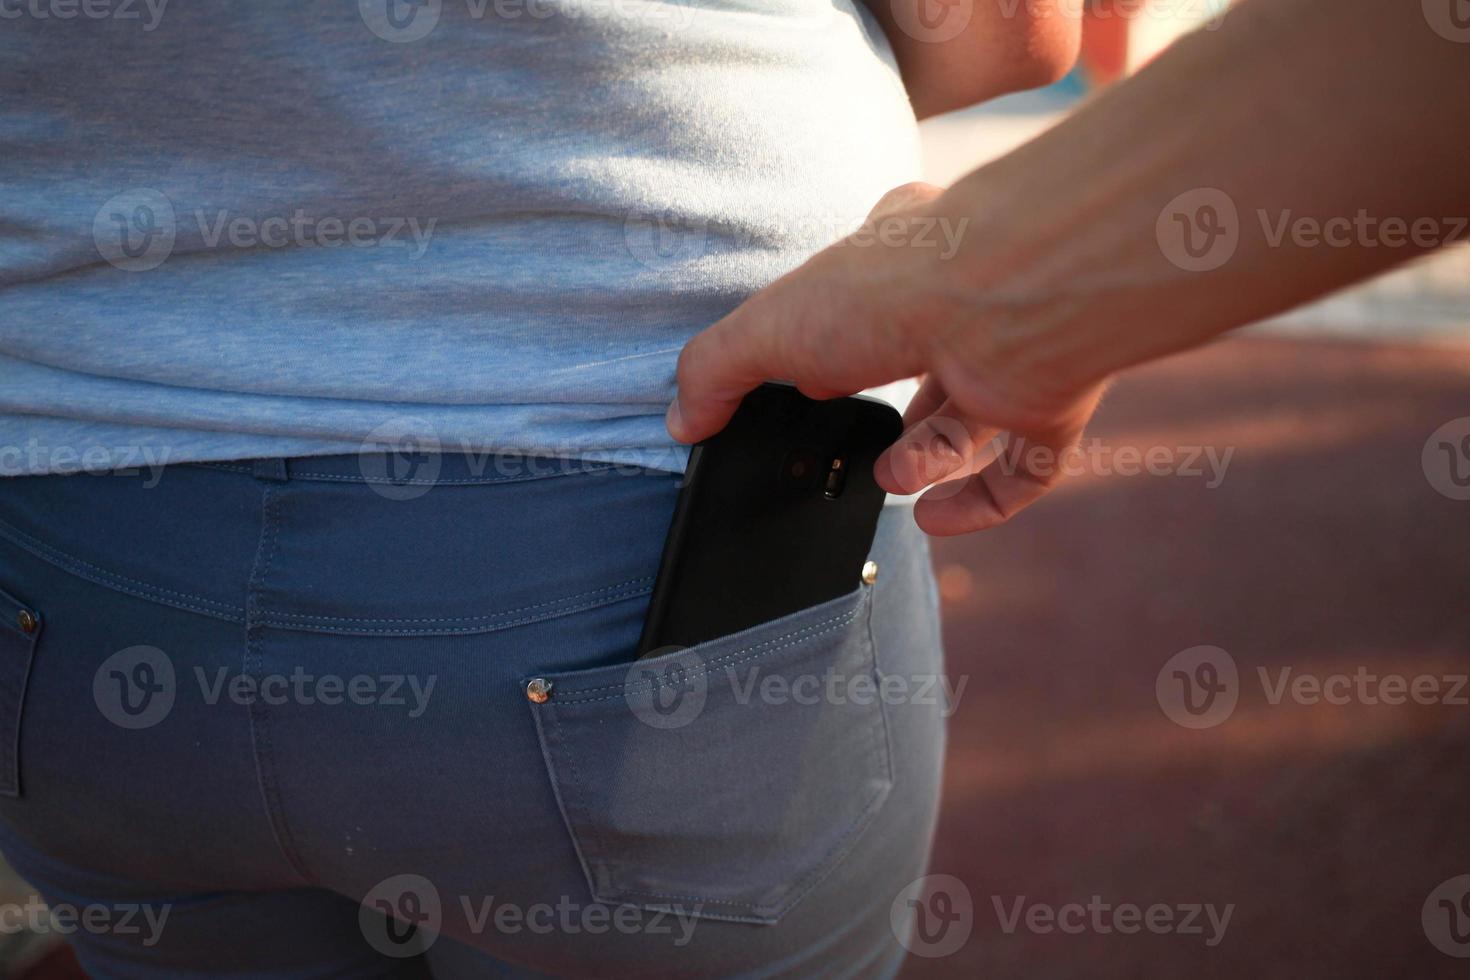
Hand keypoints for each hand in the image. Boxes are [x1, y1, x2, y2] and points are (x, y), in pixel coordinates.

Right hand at [667, 182, 1105, 535]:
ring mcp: (1013, 354)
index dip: (839, 338)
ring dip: (920, 462)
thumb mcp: (769, 326)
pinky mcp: (1051, 406)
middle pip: (926, 362)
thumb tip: (682, 420)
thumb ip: (715, 371)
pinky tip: (934, 518)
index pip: (872, 293)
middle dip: (887, 416)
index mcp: (903, 258)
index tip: (814, 381)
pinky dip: (979, 504)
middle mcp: (966, 301)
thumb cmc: (895, 289)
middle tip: (856, 445)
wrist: (1013, 299)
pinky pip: (1024, 470)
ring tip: (890, 480)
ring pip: (969, 421)